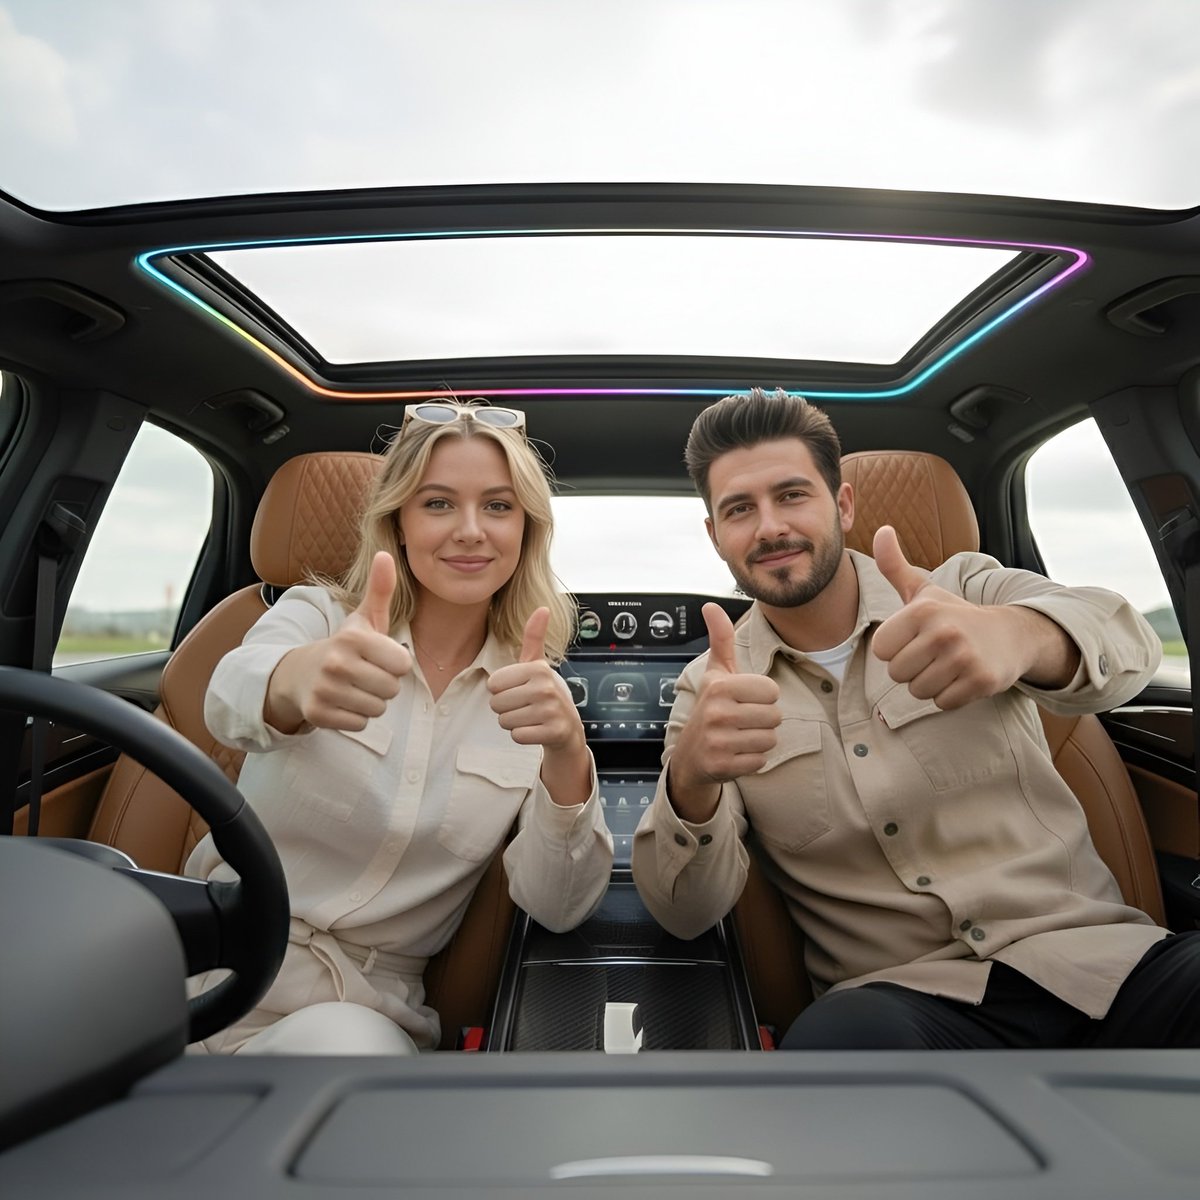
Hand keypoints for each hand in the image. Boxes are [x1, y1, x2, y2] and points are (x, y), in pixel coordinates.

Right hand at [265, 551, 412, 731]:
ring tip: (353, 687)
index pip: (403, 664)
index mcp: (353, 638)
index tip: (378, 657)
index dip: (395, 663)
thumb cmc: (343, 646)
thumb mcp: (362, 618)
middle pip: (392, 689)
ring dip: (371, 701)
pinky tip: (342, 701)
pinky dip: (355, 717)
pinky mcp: (317, 714)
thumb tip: (386, 554)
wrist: (298, 673)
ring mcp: (324, 690)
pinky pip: (359, 724)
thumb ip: (380, 589)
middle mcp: (336, 663)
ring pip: (377, 709)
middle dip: (384, 684)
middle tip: (364, 674)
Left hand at [488, 608, 584, 752]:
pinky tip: (536, 729)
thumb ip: (534, 637)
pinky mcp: (553, 732)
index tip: (519, 690)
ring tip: (531, 717)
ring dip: (514, 722)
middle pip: (496, 704)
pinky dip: (524, 735)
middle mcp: (545, 688)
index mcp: (537, 669)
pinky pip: (517, 736)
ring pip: (504, 721)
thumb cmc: (545, 694)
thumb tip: (542, 608)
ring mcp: (550, 711)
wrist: (568, 727)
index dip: (502, 690)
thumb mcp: (537, 665)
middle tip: (525, 706)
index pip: (493, 684)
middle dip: (506, 708)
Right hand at [667, 603, 780, 819]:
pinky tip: (736, 753)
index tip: (745, 700)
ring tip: (739, 736)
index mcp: (720, 687)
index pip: (771, 690)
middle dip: (764, 720)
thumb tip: (711, 606)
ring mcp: (718, 742)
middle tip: (742, 720)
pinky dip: (753, 760)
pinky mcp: (723, 766)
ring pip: (770, 739)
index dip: (763, 697)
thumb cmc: (711, 707)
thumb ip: (720, 639)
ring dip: (760, 740)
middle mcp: (717, 713)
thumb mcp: (716, 673)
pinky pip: (761, 761)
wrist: (690, 755)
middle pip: (774, 716)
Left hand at [871, 524, 1047, 708]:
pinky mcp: (981, 681)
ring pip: (918, 691)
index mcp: (923, 611)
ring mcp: (964, 658)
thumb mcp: (924, 590)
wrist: (1010, 635)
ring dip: (930, 683)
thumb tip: (881, 530)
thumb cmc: (955, 615)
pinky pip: (942, 702)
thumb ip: (895, 565)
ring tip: (948, 665)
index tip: (915, 638)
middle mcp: (943, 632)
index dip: (895, 648)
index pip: (881, 649)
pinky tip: (962, 677)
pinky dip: (950, 695)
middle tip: (934, 654)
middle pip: (897, 673)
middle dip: (911, 669)